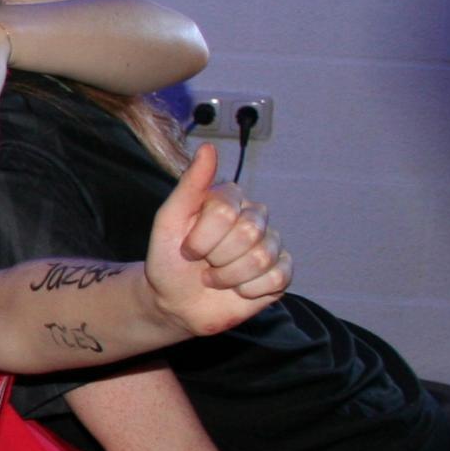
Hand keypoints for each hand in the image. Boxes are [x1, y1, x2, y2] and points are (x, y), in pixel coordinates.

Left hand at [144, 145, 288, 334]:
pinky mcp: (281, 273)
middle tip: (204, 264)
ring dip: (229, 277)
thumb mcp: (169, 222)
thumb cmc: (169, 260)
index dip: (200, 238)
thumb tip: (209, 147)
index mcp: (230, 199)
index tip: (187, 248)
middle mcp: (255, 216)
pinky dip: (249, 290)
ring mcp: (271, 244)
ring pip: (261, 258)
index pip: (225, 211)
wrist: (175, 303)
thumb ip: (190, 185)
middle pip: (247, 233)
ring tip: (216, 277)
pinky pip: (276, 278)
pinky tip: (237, 288)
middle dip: (216, 257)